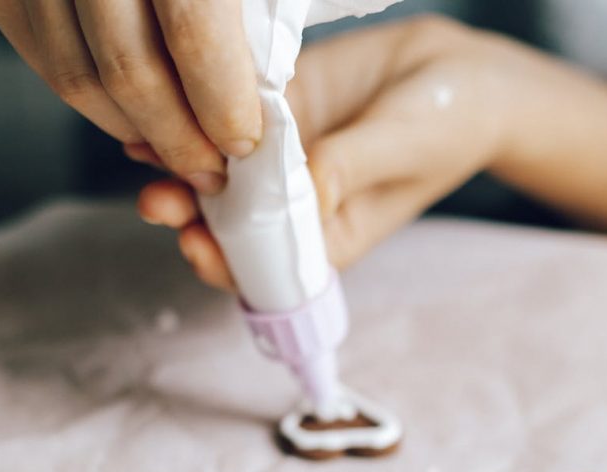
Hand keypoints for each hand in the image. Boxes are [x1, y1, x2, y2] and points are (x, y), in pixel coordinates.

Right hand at [0, 0, 261, 191]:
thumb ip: (255, 17)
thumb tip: (267, 89)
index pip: (193, 41)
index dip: (223, 108)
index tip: (244, 142)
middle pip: (130, 73)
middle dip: (179, 139)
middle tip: (211, 170)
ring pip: (76, 78)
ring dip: (130, 129)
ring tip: (172, 145)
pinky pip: (40, 55)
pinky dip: (86, 96)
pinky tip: (124, 107)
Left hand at [136, 16, 507, 288]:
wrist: (463, 68)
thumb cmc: (450, 123)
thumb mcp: (402, 146)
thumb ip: (349, 169)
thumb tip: (299, 192)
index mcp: (330, 236)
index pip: (270, 267)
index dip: (227, 264)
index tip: (196, 246)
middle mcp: (299, 203)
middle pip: (232, 222)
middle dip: (189, 214)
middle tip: (159, 198)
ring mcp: (284, 155)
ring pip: (222, 169)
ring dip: (180, 164)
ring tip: (143, 151)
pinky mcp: (278, 106)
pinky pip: (231, 114)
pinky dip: (195, 111)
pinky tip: (163, 100)